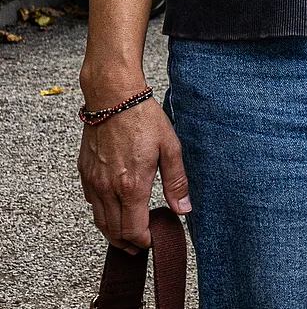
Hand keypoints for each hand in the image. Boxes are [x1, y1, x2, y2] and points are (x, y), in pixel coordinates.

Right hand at [78, 98, 188, 253]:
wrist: (113, 98)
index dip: (143, 241)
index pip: (134, 229)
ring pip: (99, 220)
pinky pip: (90, 202)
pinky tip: (113, 210)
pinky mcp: (85, 172)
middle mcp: (108, 188)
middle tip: (140, 246)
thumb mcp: (170, 148)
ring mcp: (93, 181)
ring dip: (113, 232)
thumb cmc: (144, 119)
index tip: (153, 242)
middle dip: (127, 243)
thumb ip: (176, 182)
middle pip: (114, 230)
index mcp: (131, 186)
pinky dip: (101, 213)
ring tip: (126, 236)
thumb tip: (183, 209)